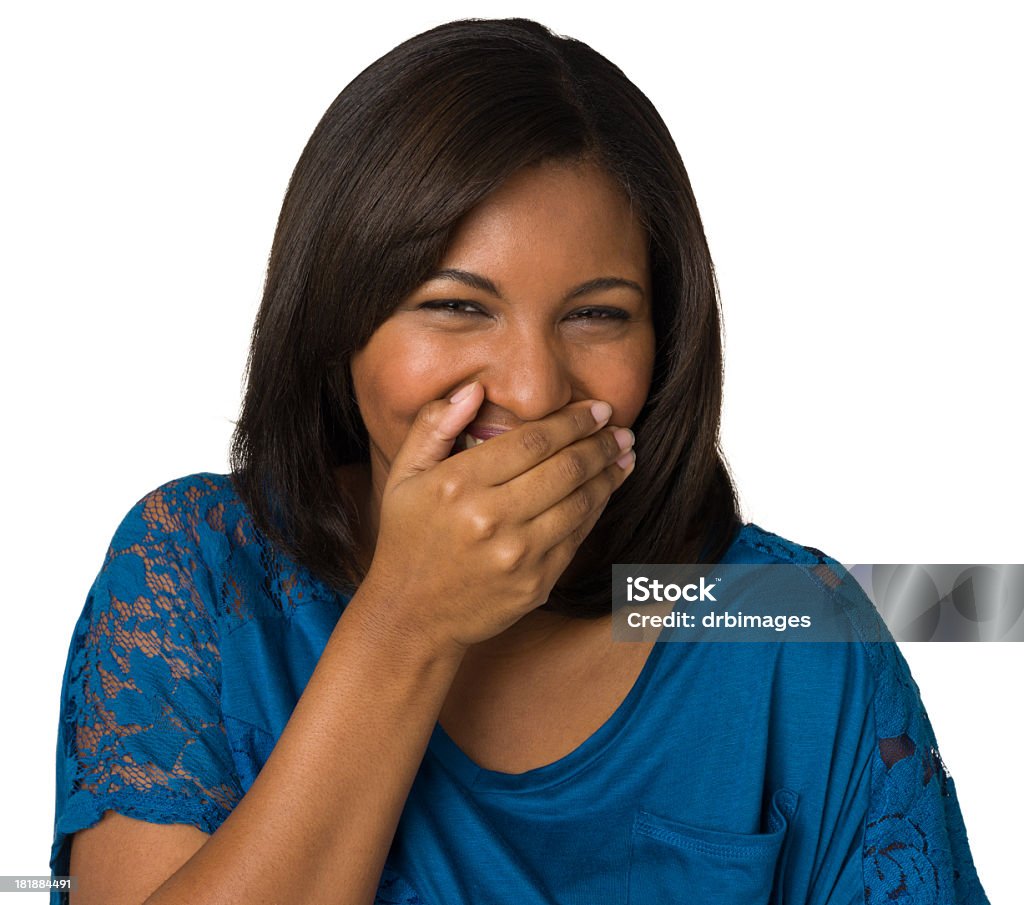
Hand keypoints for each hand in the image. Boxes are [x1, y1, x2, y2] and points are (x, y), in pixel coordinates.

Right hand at [360, 381, 635, 653]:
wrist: (412, 615)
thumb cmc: (408, 538)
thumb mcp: (403, 476)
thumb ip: (433, 426)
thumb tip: (474, 390)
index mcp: (458, 484)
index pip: (532, 441)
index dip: (573, 421)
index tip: (597, 409)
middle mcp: (490, 518)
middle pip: (565, 468)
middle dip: (600, 443)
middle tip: (619, 430)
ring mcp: (516, 555)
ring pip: (580, 502)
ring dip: (608, 474)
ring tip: (624, 455)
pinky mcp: (535, 583)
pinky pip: (577, 536)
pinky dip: (596, 509)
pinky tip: (605, 490)